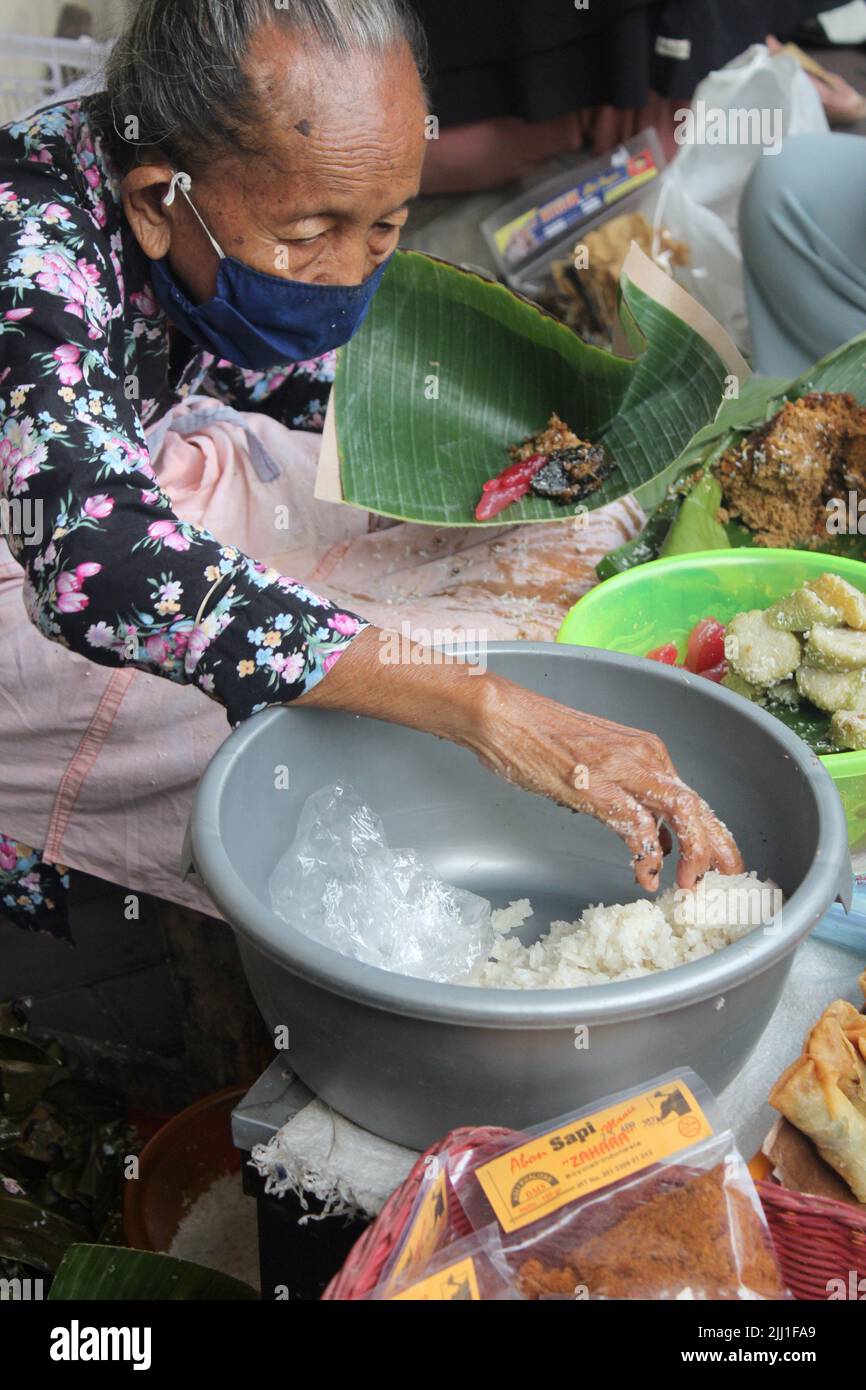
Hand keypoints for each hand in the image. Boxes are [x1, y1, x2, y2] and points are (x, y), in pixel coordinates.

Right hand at [299, 628, 743, 891]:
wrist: (503, 715)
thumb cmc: (541, 740)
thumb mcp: (598, 768)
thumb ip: (629, 799)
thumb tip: (654, 839)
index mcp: (648, 752)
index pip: (696, 800)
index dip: (714, 838)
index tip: (723, 868)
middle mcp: (645, 757)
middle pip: (699, 809)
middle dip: (717, 852)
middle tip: (724, 886)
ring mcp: (622, 770)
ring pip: (682, 814)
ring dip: (693, 856)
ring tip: (689, 888)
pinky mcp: (596, 785)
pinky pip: (637, 825)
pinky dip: (648, 855)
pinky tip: (645, 875)